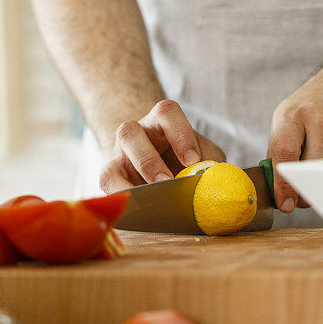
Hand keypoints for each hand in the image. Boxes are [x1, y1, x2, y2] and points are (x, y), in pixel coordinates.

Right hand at [99, 100, 225, 192]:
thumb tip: (215, 179)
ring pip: (111, 166)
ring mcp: (118, 156)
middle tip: (168, 183)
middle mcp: (135, 133)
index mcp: (160, 120)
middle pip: (129, 133)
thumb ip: (210, 161)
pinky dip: (122, 199)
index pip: (166, 112)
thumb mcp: (203, 152)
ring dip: (127, 195)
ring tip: (152, 200)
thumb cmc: (184, 155)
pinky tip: (139, 210)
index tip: (192, 160)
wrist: (161, 161)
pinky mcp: (111, 177)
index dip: (179, 134)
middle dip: (149, 162)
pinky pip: (107, 188)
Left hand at [268, 67, 322, 211]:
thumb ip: (279, 147)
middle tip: (302, 194)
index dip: (283, 184)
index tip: (285, 204)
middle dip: (304, 192)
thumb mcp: (289, 113)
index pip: (285, 153)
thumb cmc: (318, 100)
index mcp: (295, 116)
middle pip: (310, 174)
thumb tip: (276, 188)